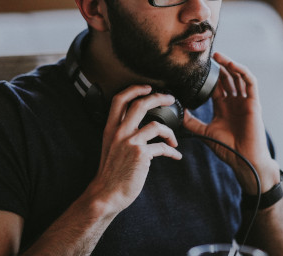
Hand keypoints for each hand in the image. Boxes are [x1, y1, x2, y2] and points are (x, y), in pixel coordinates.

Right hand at [86, 85, 182, 212]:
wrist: (107, 194)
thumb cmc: (111, 173)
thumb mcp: (110, 147)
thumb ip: (122, 134)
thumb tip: (140, 126)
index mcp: (111, 129)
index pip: (119, 100)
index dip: (134, 89)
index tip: (147, 87)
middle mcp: (119, 132)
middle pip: (140, 104)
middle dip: (158, 97)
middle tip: (169, 99)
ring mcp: (130, 142)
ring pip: (156, 125)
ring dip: (170, 132)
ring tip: (174, 140)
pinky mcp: (141, 154)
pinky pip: (162, 147)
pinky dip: (172, 151)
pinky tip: (175, 156)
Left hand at [183, 52, 279, 192]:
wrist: (244, 160)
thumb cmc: (228, 148)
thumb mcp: (204, 132)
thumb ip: (191, 122)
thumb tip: (178, 112)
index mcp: (224, 107)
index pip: (217, 86)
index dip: (209, 75)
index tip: (197, 66)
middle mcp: (235, 102)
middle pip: (227, 78)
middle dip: (219, 66)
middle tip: (207, 56)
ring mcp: (245, 101)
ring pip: (238, 77)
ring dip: (229, 65)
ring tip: (218, 56)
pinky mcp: (254, 102)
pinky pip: (250, 82)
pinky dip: (242, 72)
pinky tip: (232, 65)